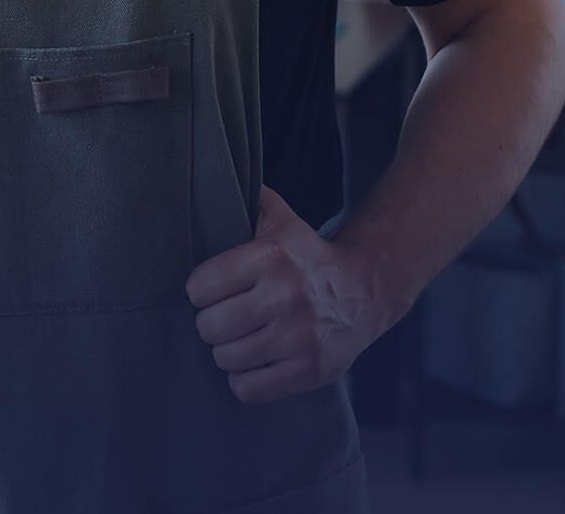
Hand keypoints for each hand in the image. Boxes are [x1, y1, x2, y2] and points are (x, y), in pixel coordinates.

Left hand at [184, 185, 382, 405]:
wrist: (363, 290)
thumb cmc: (307, 255)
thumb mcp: (281, 219)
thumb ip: (248, 200)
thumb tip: (214, 175)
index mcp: (270, 257)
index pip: (200, 287)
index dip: (200, 291)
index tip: (211, 291)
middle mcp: (284, 297)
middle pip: (209, 327)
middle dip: (212, 323)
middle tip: (226, 316)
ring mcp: (298, 339)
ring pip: (225, 360)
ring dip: (228, 351)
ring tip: (242, 338)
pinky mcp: (309, 371)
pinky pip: (248, 390)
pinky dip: (245, 380)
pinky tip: (255, 362)